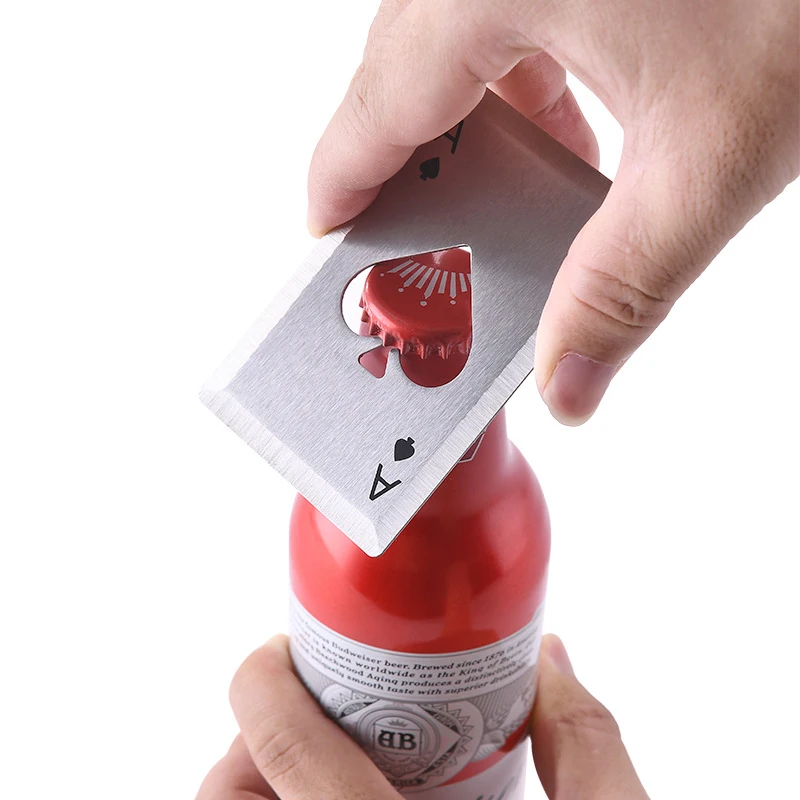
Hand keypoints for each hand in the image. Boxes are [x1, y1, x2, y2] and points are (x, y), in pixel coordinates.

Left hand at [196, 634, 648, 798]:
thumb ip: (591, 749)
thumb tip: (554, 661)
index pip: (278, 745)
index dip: (260, 680)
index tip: (274, 653)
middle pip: (226, 791)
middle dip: (250, 742)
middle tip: (309, 719)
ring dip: (264, 778)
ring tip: (325, 763)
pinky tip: (352, 796)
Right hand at [307, 0, 798, 424]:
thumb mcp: (709, 160)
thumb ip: (623, 286)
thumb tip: (569, 385)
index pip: (374, 107)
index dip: (341, 184)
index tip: (329, 238)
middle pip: (402, 73)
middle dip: (410, 167)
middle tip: (422, 244)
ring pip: (453, 37)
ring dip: (472, 125)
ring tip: (503, 200)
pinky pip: (508, 8)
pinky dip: (520, 75)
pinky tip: (566, 126)